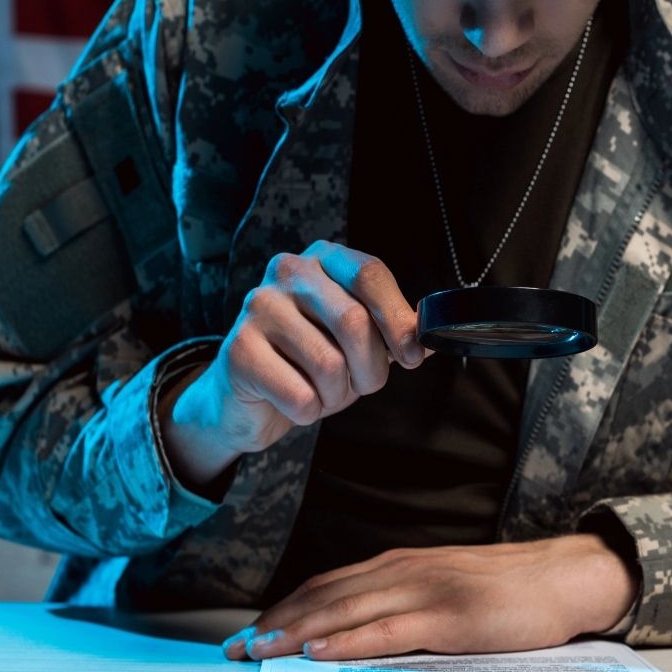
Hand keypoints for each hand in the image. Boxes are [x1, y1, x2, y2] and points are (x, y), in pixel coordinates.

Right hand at [162, 241, 429, 490]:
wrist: (247, 399)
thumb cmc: (309, 364)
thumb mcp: (358, 343)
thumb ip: (394, 333)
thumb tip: (433, 335)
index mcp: (323, 260)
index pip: (370, 274)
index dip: (398, 320)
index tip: (411, 356)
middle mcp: (287, 271)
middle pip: (353, 321)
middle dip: (370, 369)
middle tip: (363, 385)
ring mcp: (258, 307)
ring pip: (329, 364)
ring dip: (337, 394)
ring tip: (322, 391)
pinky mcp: (238, 350)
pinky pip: (300, 395)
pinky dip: (309, 411)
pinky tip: (294, 401)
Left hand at [221, 534, 638, 661]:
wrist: (566, 577)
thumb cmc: (508, 591)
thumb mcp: (445, 590)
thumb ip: (403, 604)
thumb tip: (355, 633)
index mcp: (401, 565)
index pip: (327, 585)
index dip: (284, 609)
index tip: (248, 634)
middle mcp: (405, 571)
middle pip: (325, 596)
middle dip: (276, 623)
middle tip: (236, 650)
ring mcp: (427, 591)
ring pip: (347, 610)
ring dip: (297, 631)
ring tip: (259, 651)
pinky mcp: (450, 617)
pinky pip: (388, 630)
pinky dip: (348, 640)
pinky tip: (319, 650)